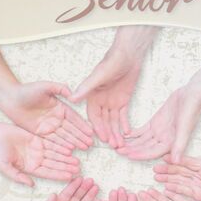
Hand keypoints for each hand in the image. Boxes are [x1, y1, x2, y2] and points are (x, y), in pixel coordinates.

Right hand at [0, 116, 79, 185]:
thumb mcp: (6, 167)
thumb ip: (18, 177)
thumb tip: (31, 185)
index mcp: (29, 168)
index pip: (47, 173)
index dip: (58, 174)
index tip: (70, 176)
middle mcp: (35, 160)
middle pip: (54, 164)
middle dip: (66, 167)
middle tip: (79, 169)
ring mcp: (38, 149)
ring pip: (55, 154)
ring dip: (66, 158)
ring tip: (77, 161)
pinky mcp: (38, 139)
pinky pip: (52, 143)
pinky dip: (61, 146)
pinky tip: (70, 148)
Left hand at [2, 81, 93, 150]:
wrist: (10, 98)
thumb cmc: (27, 90)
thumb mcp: (45, 86)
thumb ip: (60, 88)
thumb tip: (73, 93)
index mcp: (59, 107)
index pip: (74, 118)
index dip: (82, 125)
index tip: (91, 132)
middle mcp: (56, 118)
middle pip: (71, 129)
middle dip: (81, 136)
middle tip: (91, 143)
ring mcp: (48, 126)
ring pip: (64, 136)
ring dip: (74, 142)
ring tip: (84, 148)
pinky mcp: (40, 133)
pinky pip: (52, 141)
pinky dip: (61, 146)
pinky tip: (70, 150)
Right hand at [70, 26, 156, 147]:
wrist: (129, 54)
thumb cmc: (112, 61)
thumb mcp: (99, 75)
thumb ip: (86, 87)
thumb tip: (72, 98)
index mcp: (92, 96)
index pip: (93, 116)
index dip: (98, 128)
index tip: (102, 138)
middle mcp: (101, 101)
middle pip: (104, 121)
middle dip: (109, 133)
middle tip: (114, 145)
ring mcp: (112, 102)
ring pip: (113, 121)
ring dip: (116, 132)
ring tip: (121, 144)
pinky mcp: (123, 100)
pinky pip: (123, 116)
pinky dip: (125, 124)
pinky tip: (127, 133)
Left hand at [116, 86, 200, 161]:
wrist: (193, 94)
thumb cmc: (192, 111)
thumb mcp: (184, 129)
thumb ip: (179, 145)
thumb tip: (176, 162)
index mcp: (171, 143)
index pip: (152, 152)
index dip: (140, 155)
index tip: (128, 155)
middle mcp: (164, 139)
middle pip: (144, 148)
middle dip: (131, 149)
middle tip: (117, 150)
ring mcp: (159, 131)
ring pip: (141, 140)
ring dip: (130, 143)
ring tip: (117, 143)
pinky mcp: (155, 123)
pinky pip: (142, 131)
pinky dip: (133, 133)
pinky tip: (124, 134)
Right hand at [153, 150, 200, 200]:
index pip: (189, 162)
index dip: (177, 159)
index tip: (166, 157)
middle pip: (181, 170)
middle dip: (168, 169)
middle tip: (156, 169)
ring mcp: (198, 184)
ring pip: (180, 180)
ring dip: (168, 178)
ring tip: (156, 177)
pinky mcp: (197, 194)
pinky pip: (184, 190)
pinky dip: (174, 189)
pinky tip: (166, 188)